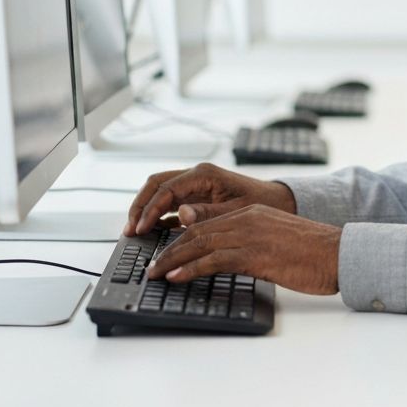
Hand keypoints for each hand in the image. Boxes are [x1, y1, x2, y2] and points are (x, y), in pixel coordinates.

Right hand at [124, 162, 295, 235]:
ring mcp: (195, 185)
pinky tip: (151, 232)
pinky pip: (169, 202)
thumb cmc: (260, 203)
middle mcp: (196, 176)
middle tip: (130, 229)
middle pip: (156, 184)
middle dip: (140, 205)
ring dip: (146, 209)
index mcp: (204, 175)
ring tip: (135, 232)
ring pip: (160, 191)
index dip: (150, 209)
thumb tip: (180, 214)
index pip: (166, 188)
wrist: (277, 201)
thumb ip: (207, 213)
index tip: (139, 229)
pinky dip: (158, 215)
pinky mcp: (196, 196)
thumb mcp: (236, 211)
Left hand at [144, 202, 341, 294]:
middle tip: (151, 266)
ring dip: (172, 259)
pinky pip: (214, 259)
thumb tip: (225, 253)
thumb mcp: (276, 240)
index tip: (165, 254)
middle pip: (197, 230)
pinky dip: (190, 269)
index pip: (207, 223)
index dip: (181, 238)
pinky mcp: (255, 254)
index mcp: (253, 214)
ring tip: (155, 273)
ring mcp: (251, 234)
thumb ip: (249, 240)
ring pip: (200, 243)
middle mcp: (248, 219)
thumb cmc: (312, 252)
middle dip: (169, 249)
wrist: (338, 253)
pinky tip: (177, 278)